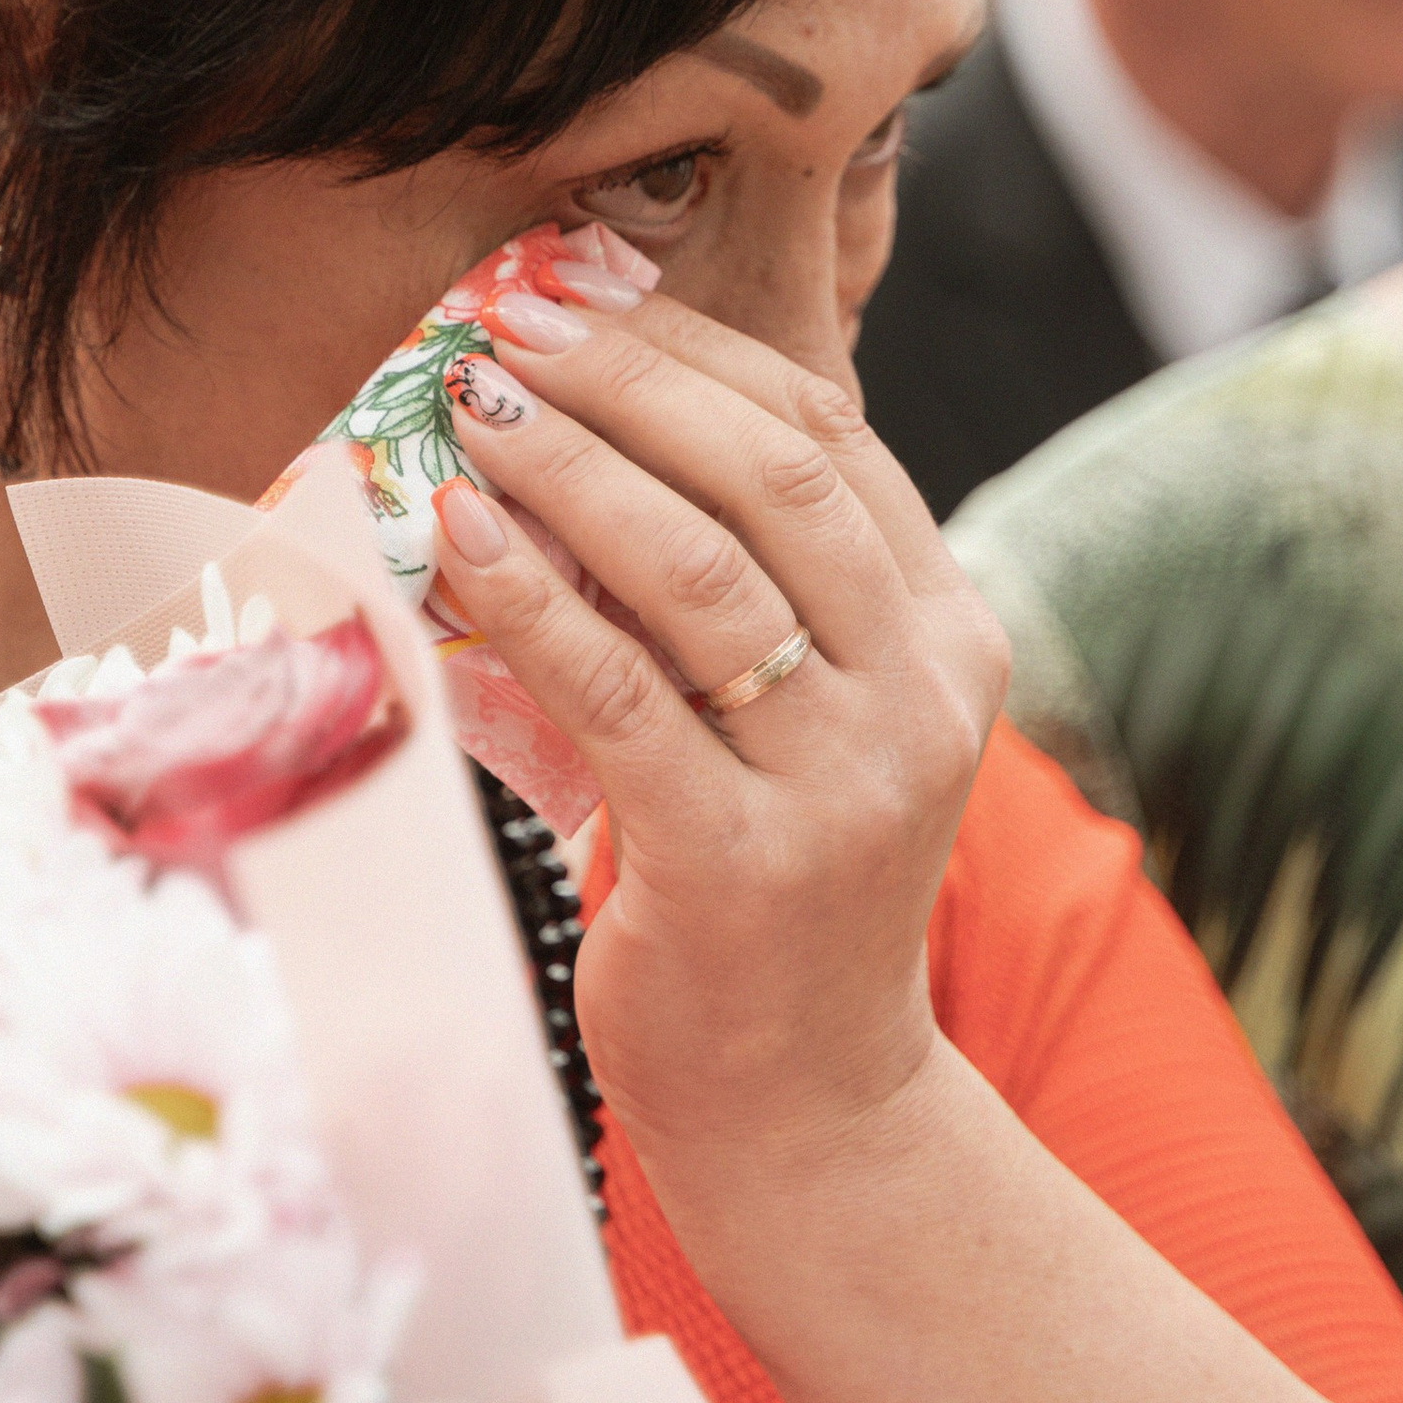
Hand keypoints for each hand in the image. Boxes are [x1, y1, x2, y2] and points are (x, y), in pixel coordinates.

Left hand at [425, 277, 1007, 1189]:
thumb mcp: (801, 721)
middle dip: (628, 382)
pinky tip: (452, 532)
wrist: (809, 1108)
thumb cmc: (776, 888)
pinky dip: (528, 595)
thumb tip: (570, 428)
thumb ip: (739, 593)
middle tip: (508, 323)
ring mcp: (843, 783)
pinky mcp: (739, 862)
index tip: (581, 293)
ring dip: (568, 466)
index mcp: (949, 639)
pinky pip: (618, 691)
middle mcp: (920, 698)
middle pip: (771, 480)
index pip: (829, 443)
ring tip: (470, 405)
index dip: (696, 354)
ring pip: (698, 570)